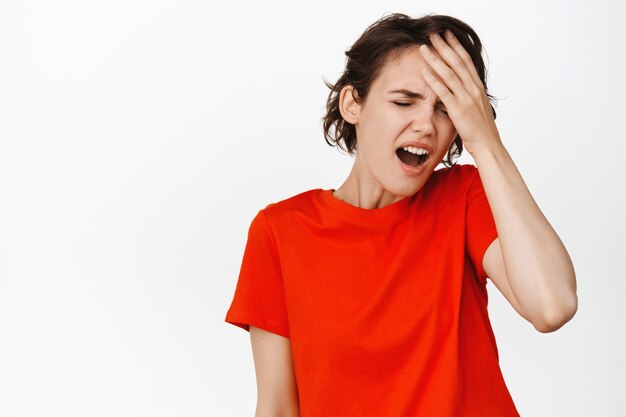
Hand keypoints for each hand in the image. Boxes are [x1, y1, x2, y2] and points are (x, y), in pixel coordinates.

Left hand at [419, 30, 502, 156]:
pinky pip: (444, 92)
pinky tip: (424, 71)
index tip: (448, 34)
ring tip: (423, 48)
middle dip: (444, 46)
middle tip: (433, 34)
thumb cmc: (481, 128)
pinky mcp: (458, 110)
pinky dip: (433, 80)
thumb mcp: (476, 106)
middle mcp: (473, 88)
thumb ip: (468, 95)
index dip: (456, 46)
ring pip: (449, 73)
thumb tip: (460, 87)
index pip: (466, 60)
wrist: (488, 144)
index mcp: (477, 86)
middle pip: (457, 62)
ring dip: (435, 59)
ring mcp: (466, 98)